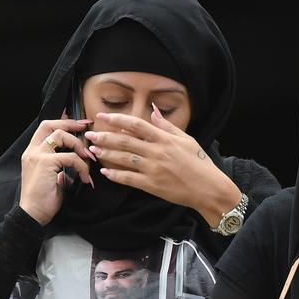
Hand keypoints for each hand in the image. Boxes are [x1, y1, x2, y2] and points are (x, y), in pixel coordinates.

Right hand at [19, 118, 95, 225]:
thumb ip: (61, 168)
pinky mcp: (45, 163)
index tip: (80, 124)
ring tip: (88, 159)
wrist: (33, 214)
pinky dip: (82, 166)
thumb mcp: (54, 179)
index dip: (63, 122)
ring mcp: (37, 156)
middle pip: (50, 125)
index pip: (46, 128)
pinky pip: (70, 157)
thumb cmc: (44, 200)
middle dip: (71, 123)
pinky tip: (86, 178)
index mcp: (33, 153)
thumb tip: (76, 165)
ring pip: (61, 136)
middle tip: (86, 127)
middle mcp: (32, 151)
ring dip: (79, 145)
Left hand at [85, 106, 241, 225]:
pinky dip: (115, 175)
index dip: (117, 119)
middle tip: (90, 135)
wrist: (208, 188)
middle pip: (125, 141)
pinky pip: (129, 179)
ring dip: (106, 154)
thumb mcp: (186, 139)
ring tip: (94, 151)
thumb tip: (154, 109)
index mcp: (165, 139)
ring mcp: (153, 169)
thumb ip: (167, 125)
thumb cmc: (200, 163)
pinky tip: (105, 172)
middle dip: (104, 137)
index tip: (103, 116)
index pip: (136, 125)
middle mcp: (157, 152)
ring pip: (124, 159)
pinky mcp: (152, 185)